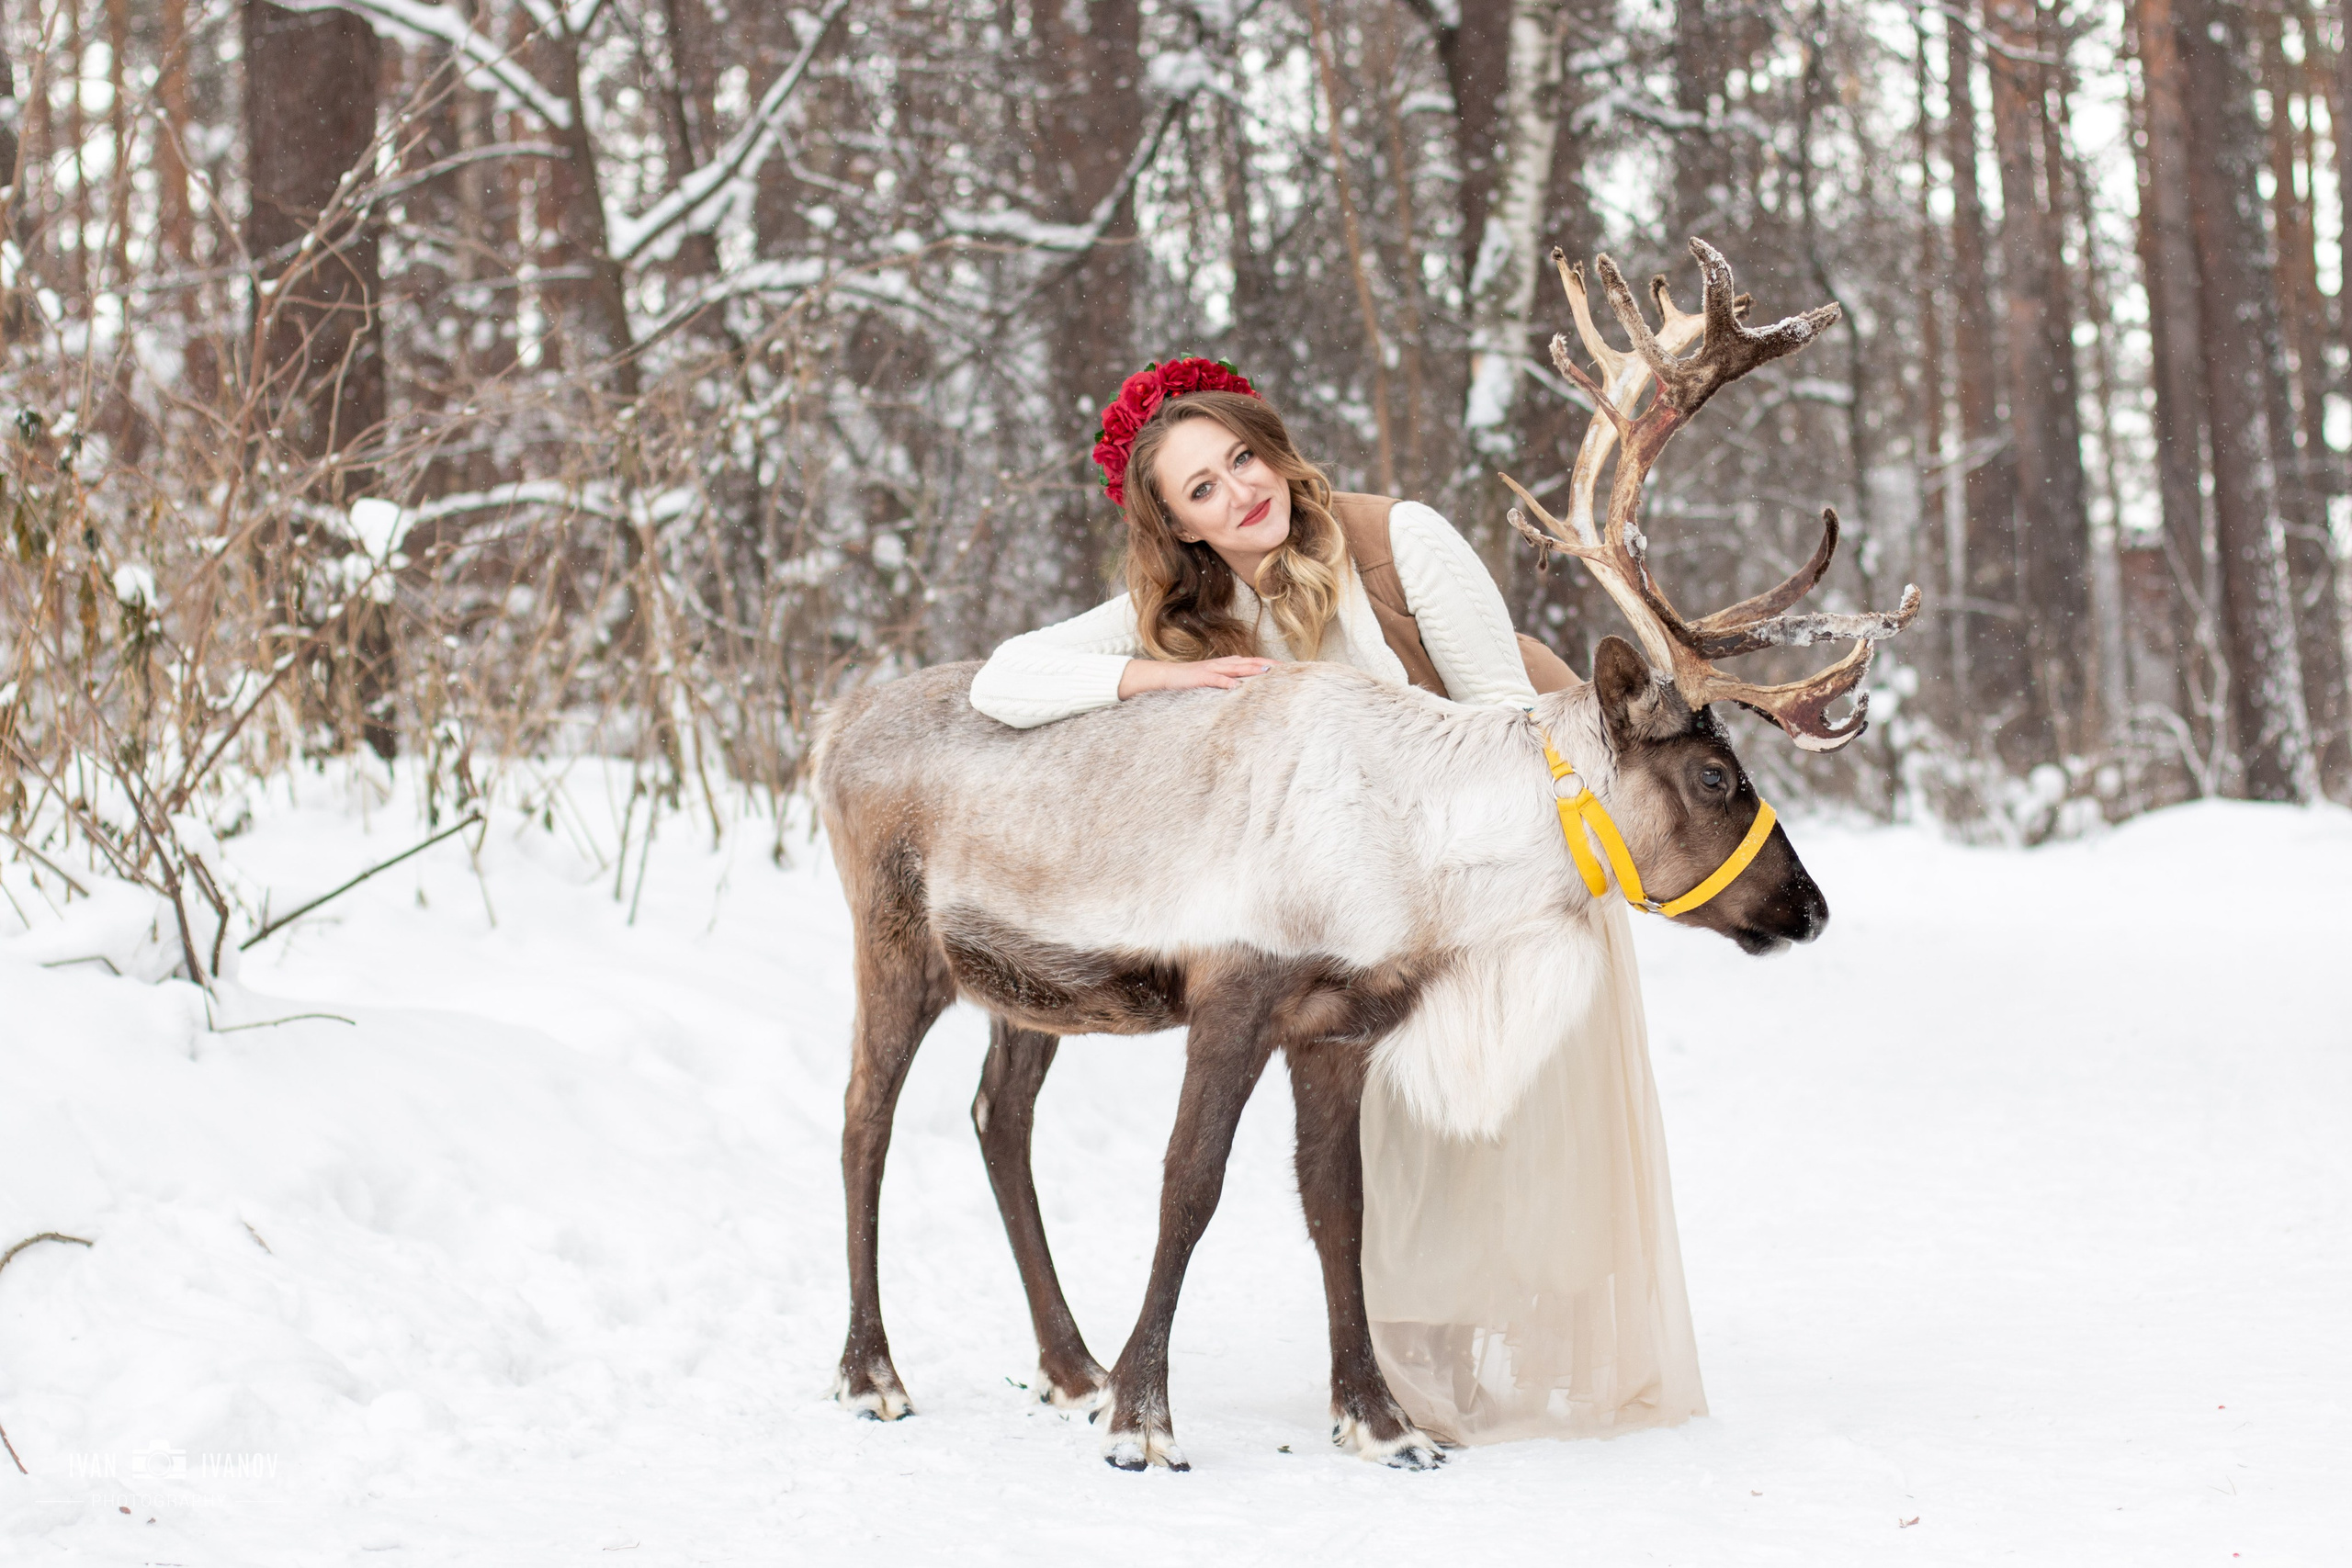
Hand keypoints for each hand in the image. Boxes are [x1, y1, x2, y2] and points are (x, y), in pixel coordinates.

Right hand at [1118, 656, 1274, 698]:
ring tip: (1268, 672)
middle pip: (1250, 662)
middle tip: (1286, 669)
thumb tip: (1245, 688)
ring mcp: (1211, 669)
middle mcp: (1222, 664)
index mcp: (1227, 664)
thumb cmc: (1190, 680)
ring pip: (1236, 667)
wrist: (1166, 676)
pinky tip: (1237, 685)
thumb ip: (1229, 681)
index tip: (1287, 669)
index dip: (1269, 664)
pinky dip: (1226, 681)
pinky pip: (1215, 679)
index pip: (1253, 662)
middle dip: (1267, 664)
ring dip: (1252, 669)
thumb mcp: (1213, 681)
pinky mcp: (1200, 677)